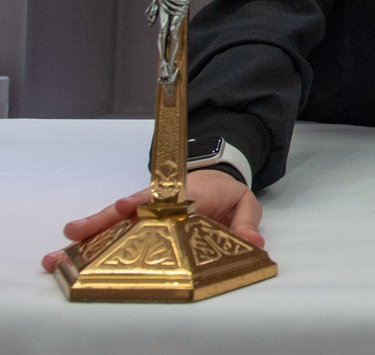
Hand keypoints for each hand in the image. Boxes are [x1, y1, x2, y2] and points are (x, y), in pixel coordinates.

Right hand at [41, 169, 263, 272]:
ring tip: (55, 256)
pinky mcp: (137, 226)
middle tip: (73, 233)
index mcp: (187, 193)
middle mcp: (159, 203)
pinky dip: (90, 248)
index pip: (164, 196)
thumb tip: (253, 242)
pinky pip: (113, 235)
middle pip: (127, 210)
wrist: (215, 180)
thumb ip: (246, 221)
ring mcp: (144, 214)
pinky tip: (63, 261)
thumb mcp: (244, 203)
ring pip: (113, 224)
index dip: (144, 201)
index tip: (125, 205)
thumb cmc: (224, 194)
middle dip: (101, 221)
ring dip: (86, 238)